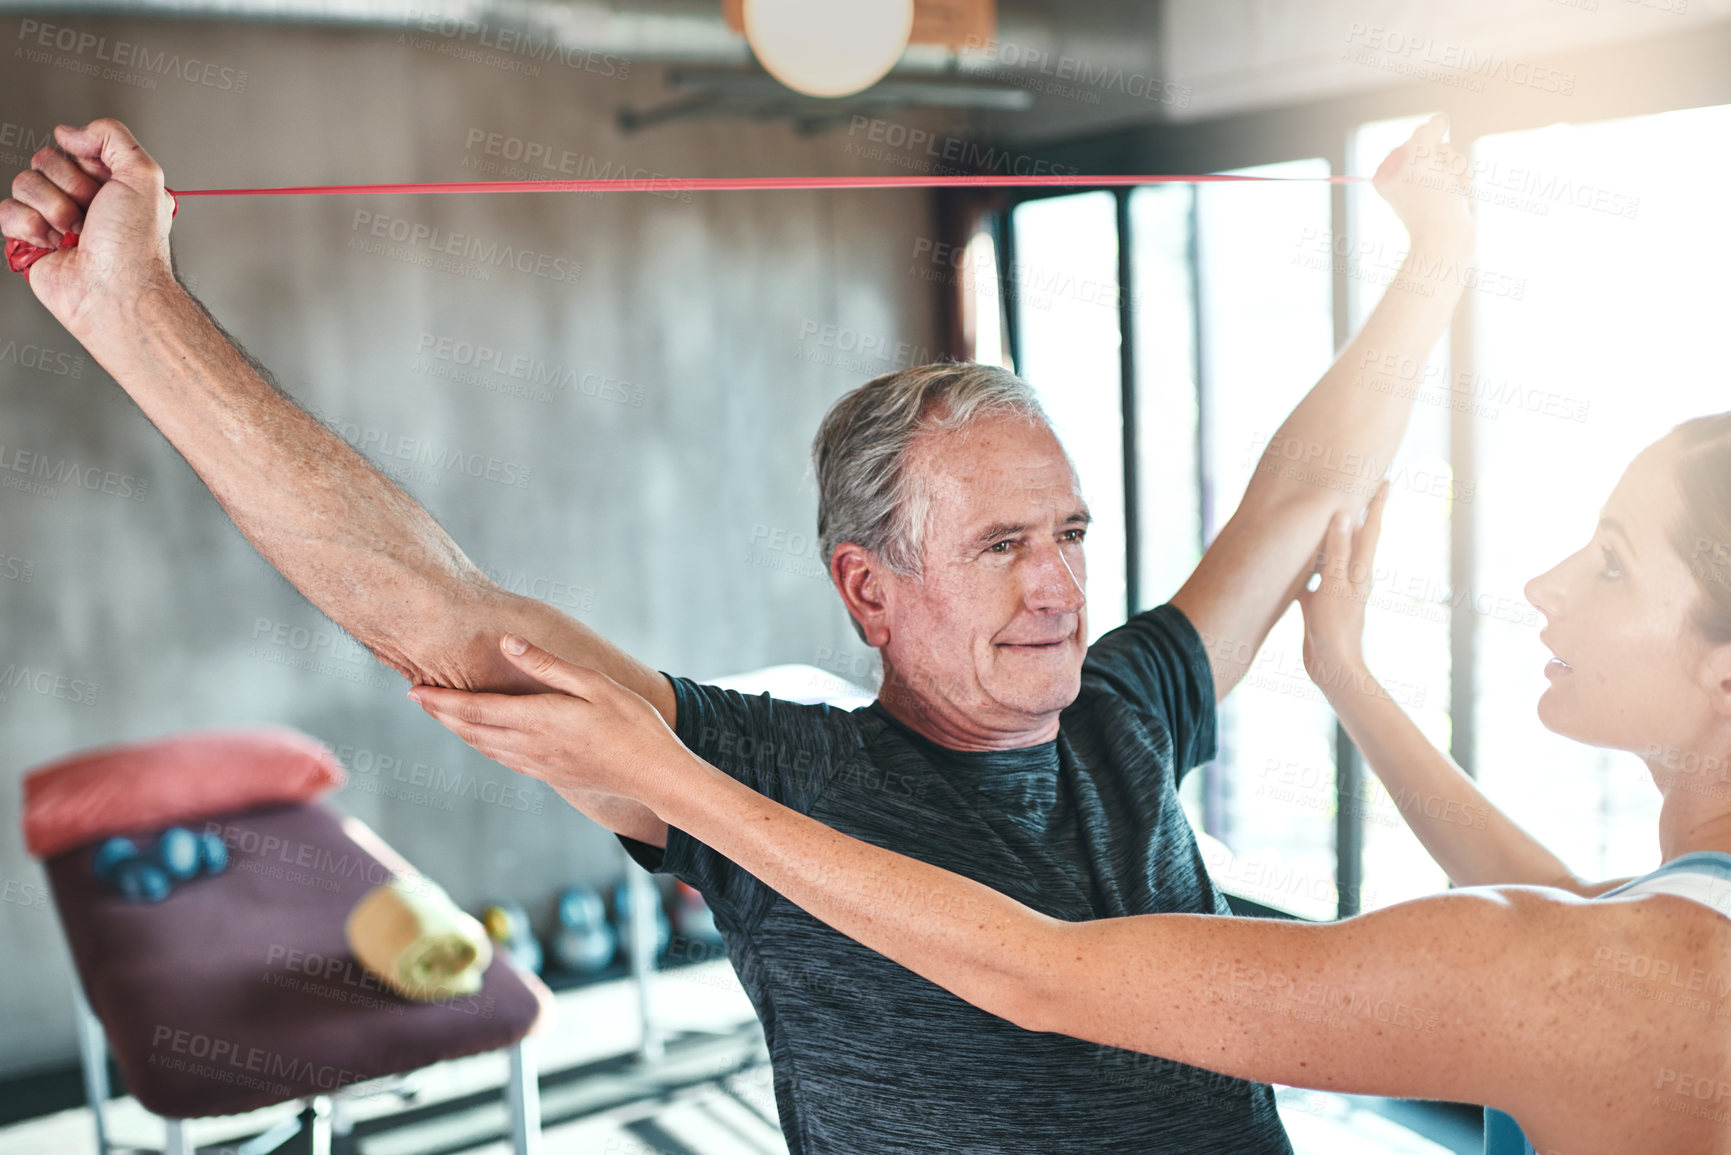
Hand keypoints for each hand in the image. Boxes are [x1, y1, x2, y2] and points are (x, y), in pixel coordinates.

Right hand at [0, 119, 178, 333]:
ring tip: (76, 233)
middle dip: (70, 186)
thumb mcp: (144, 176)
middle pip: (45, 160)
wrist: (115, 293)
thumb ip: (113, 136)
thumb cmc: (135, 248)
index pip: (76, 146)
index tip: (106, 185)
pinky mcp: (30, 238)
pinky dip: (30, 227)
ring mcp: (53, 218)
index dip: (88, 163)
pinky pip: (7, 210)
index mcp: (111, 183)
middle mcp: (82, 199)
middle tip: (92, 213)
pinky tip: (54, 244)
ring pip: (24, 183)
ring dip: (53, 208)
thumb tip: (70, 131)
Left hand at [408, 635, 694, 812]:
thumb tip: (508, 643)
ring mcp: (538, 763)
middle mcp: (530, 745)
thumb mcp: (595, 683)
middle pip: (471, 729)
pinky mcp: (549, 774)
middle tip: (417, 695)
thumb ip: (548, 665)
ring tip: (441, 713)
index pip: (476, 708)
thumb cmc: (632, 724)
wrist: (654, 776)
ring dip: (458, 730)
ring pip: (483, 746)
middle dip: (441, 713)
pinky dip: (481, 745)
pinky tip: (481, 739)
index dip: (441, 700)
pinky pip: (502, 759)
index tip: (415, 689)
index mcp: (538, 719)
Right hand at [1296, 480, 1388, 685]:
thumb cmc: (1337, 628)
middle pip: (1354, 538)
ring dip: (1329, 538)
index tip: (1384, 479)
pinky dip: (1306, 568)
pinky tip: (1291, 565)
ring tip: (1325, 519)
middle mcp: (1351, 577)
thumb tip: (1343, 514)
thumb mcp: (1336, 585)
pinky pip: (1313, 578)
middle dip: (1356, 515)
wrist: (1332, 666)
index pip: (1370, 528)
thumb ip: (1338, 551)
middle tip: (1357, 489)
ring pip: (1332, 557)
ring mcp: (1336, 591)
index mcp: (1360, 569)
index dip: (1377, 503)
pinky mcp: (1320, 604)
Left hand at [1371, 114, 1475, 249]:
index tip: (1427, 171)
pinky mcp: (1445, 198)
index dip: (1432, 148)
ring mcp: (1426, 189)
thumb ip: (1427, 132)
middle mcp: (1403, 179)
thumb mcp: (1422, 156)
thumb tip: (1439, 119)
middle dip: (1447, 161)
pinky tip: (1462, 200)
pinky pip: (1462, 176)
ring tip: (1453, 194)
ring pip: (1453, 159)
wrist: (1447, 242)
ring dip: (1459, 174)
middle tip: (1442, 184)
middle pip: (1438, 146)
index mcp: (1387, 170)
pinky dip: (1465, 185)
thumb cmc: (1431, 201)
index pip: (1420, 136)